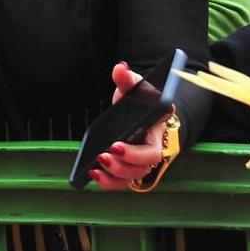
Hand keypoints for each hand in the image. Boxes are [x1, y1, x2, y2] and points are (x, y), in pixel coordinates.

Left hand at [88, 62, 170, 192]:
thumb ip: (127, 79)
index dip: (136, 152)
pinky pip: (121, 183)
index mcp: (156, 132)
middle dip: (122, 164)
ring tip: (96, 165)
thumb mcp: (133, 87)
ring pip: (133, 177)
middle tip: (104, 154)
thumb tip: (120, 68)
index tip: (116, 144)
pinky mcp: (128, 169)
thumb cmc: (139, 100)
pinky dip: (108, 182)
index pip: (153, 148)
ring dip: (114, 175)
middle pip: (142, 167)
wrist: (137, 111)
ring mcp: (140, 162)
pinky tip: (93, 173)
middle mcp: (152, 150)